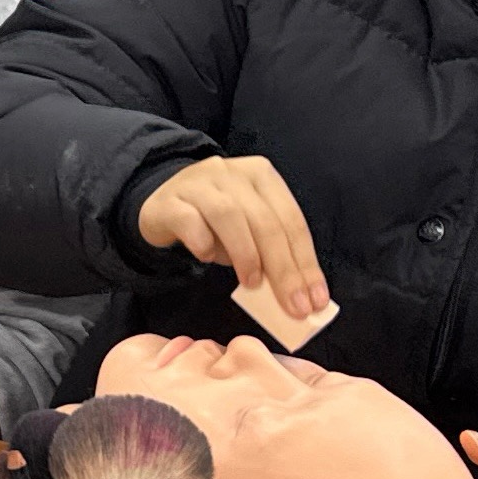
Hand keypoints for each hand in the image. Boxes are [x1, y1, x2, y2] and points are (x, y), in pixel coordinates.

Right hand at [135, 157, 324, 318]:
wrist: (162, 203)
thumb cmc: (213, 222)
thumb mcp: (248, 229)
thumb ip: (270, 252)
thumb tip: (294, 294)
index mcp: (261, 176)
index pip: (292, 220)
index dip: (306, 263)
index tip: (315, 301)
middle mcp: (232, 173)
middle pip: (265, 221)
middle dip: (284, 269)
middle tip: (293, 306)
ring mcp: (198, 184)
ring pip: (230, 216)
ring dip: (246, 255)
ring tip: (251, 284)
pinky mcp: (169, 201)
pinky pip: (189, 222)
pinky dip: (203, 243)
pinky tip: (206, 257)